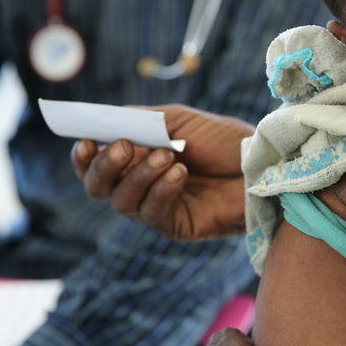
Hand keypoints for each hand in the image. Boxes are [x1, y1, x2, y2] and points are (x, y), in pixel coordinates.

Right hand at [72, 104, 254, 240]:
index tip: (85, 141)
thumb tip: (106, 124)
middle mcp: (140, 185)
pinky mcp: (175, 226)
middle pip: (98, 187)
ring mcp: (156, 207)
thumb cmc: (223, 140)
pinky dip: (161, 190)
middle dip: (105, 166)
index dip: (83, 156)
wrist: (261, 163)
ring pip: (121, 202)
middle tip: (125, 148)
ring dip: (139, 176)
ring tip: (168, 156)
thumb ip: (142, 121)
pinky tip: (180, 173)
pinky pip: (152, 213)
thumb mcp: (179, 120)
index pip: (94, 163)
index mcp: (136, 158)